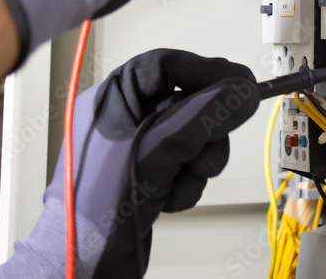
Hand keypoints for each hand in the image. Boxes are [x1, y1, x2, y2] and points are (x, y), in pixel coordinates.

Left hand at [0, 50, 256, 278]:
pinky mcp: (148, 177)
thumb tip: (241, 90)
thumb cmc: (97, 205)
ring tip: (187, 179)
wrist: (84, 264)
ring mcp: (136, 150)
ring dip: (198, 161)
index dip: (204, 72)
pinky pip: (185, 165)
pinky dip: (186, 183)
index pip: (165, 66)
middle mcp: (123, 120)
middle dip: (204, 130)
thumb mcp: (157, 150)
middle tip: (212, 146)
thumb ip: (203, 115)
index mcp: (111, 100)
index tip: (239, 84)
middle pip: (186, 103)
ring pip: (191, 137)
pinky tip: (171, 199)